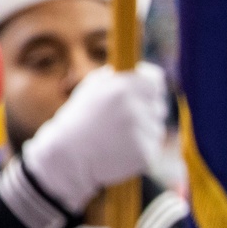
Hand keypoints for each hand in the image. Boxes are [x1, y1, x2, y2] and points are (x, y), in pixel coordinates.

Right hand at [21, 62, 167, 212]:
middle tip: (121, 121)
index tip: (146, 94)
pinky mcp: (145, 154)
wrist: (67, 156)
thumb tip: (142, 71)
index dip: (151, 88)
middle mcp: (134, 108)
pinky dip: (141, 149)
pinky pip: (152, 147)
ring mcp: (141, 132)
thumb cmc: (79, 119)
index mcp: (122, 88)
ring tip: (117, 137)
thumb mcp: (92, 89)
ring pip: (156, 128)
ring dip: (143, 132)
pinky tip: (120, 150)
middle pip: (159, 106)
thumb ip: (118, 77)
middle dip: (146, 111)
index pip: (156, 81)